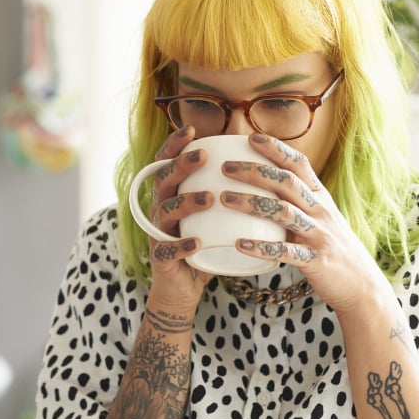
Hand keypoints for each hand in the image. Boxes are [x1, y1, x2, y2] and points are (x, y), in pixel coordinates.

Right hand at [145, 127, 212, 315]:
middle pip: (163, 180)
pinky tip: (196, 241)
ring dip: (186, 203)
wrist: (184, 288)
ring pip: (165, 212)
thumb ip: (227, 191)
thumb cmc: (204, 246)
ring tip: (208, 198)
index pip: (166, 163)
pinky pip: (168, 250)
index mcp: (171, 194)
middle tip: (202, 156)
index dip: (174, 145)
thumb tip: (260, 162)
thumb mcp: (214, 216)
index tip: (191, 130)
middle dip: (181, 166)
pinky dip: (181, 245)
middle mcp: (160, 209)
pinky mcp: (161, 259)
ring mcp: (158, 234)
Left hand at [220, 133, 393, 314]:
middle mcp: (320, 211)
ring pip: (282, 212)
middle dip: (254, 171)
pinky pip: (284, 252)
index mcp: (320, 197)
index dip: (276, 149)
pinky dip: (260, 247)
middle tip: (225, 167)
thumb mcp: (320, 218)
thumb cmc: (332, 249)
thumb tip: (261, 187)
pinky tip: (239, 244)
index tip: (251, 137)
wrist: (361, 284)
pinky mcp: (314, 260)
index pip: (299, 164)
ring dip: (250, 203)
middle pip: (285, 182)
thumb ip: (296, 203)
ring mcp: (318, 234)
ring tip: (223, 199)